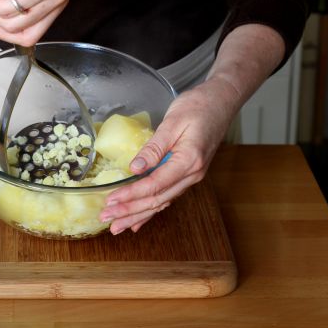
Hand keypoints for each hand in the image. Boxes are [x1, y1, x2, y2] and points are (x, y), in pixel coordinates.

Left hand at [98, 78, 236, 234]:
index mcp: (189, 161)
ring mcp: (191, 176)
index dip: (131, 195)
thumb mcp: (173, 122)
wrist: (221, 101)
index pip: (155, 185)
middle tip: (107, 219)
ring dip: (138, 215)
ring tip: (117, 226)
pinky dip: (151, 210)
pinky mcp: (187, 174)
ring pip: (162, 202)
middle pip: (157, 200)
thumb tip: (135, 168)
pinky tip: (138, 221)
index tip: (111, 200)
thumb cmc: (199, 106)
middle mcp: (192, 175)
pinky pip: (167, 196)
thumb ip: (154, 147)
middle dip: (130, 211)